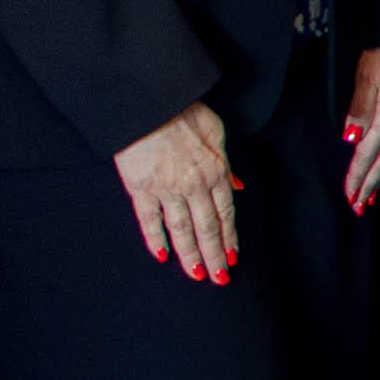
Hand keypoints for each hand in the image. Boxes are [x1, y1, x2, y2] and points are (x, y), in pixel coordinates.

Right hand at [111, 102, 238, 280]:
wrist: (150, 101)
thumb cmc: (184, 111)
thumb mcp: (217, 131)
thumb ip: (228, 162)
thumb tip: (238, 185)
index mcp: (216, 171)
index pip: (225, 214)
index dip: (229, 238)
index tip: (234, 258)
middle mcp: (194, 185)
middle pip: (207, 228)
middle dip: (214, 255)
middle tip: (220, 278)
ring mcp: (167, 189)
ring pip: (182, 230)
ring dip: (190, 254)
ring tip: (197, 274)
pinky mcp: (141, 189)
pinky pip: (150, 220)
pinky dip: (156, 239)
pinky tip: (162, 255)